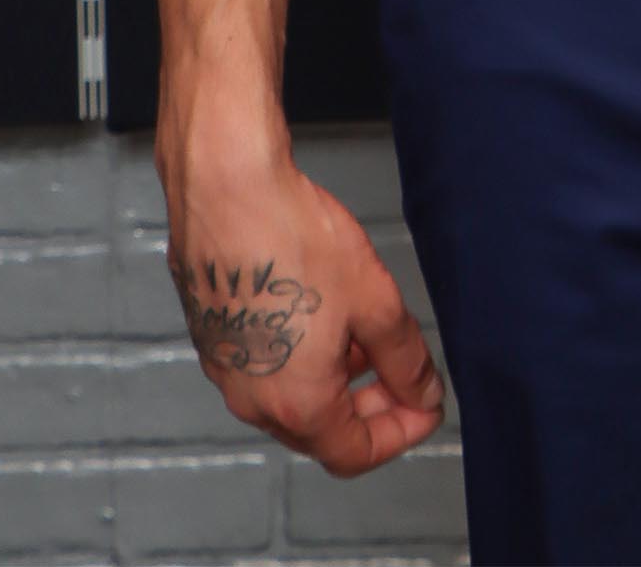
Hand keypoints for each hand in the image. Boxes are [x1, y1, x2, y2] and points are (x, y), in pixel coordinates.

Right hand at [162, 146, 444, 474]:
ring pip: (293, 398)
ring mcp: (227, 370)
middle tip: (405, 371)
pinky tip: (325, 311)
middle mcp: (253, 399)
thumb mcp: (374, 299)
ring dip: (337, 379)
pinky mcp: (214, 337)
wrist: (227, 187)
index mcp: (297, 403)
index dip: (402, 432)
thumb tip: (423, 392)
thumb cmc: (292, 237)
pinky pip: (266, 367)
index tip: (425, 404)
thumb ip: (405, 358)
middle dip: (371, 407)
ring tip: (368, 331)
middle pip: (321, 432)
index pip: (355, 453)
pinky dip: (303, 357)